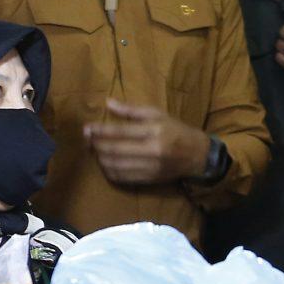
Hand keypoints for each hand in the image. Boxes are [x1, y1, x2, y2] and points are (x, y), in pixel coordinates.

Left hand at [86, 102, 213, 186]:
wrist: (197, 155)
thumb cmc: (176, 130)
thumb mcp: (157, 114)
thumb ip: (131, 110)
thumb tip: (108, 103)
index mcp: (154, 131)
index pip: (120, 131)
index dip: (100, 131)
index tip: (87, 128)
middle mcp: (151, 150)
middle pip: (115, 150)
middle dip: (96, 145)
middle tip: (86, 140)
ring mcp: (150, 168)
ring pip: (116, 166)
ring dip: (100, 159)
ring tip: (94, 151)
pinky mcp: (148, 179)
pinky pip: (122, 178)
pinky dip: (109, 171)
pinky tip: (105, 163)